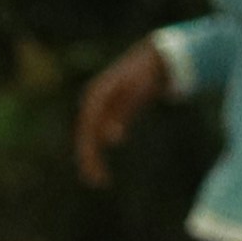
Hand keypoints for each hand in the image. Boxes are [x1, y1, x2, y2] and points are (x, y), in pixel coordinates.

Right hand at [70, 39, 170, 186]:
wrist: (155, 59)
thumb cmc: (147, 75)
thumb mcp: (137, 93)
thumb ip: (124, 113)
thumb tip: (111, 140)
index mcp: (96, 97)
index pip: (87, 130)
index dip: (90, 152)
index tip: (96, 172)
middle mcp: (93, 102)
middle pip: (85, 135)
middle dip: (89, 158)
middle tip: (97, 182)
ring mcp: (100, 106)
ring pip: (90, 136)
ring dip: (92, 157)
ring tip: (98, 179)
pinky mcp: (109, 111)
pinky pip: (100, 134)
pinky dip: (100, 150)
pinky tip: (104, 168)